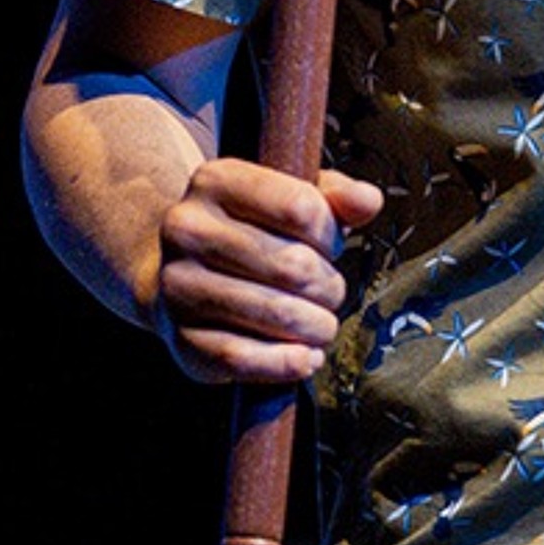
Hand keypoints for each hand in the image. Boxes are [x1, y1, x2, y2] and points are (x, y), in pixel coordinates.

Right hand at [148, 155, 384, 384]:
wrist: (178, 276)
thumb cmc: (252, 235)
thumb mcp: (291, 199)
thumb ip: (335, 196)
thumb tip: (367, 200)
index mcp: (215, 181)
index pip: (301, 208)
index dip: (331, 235)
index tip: (328, 246)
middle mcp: (186, 229)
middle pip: (295, 266)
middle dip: (329, 286)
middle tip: (328, 292)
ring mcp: (176, 286)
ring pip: (278, 314)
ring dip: (317, 326)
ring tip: (319, 323)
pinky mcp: (180, 339)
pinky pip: (246, 358)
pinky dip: (288, 363)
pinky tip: (304, 356)